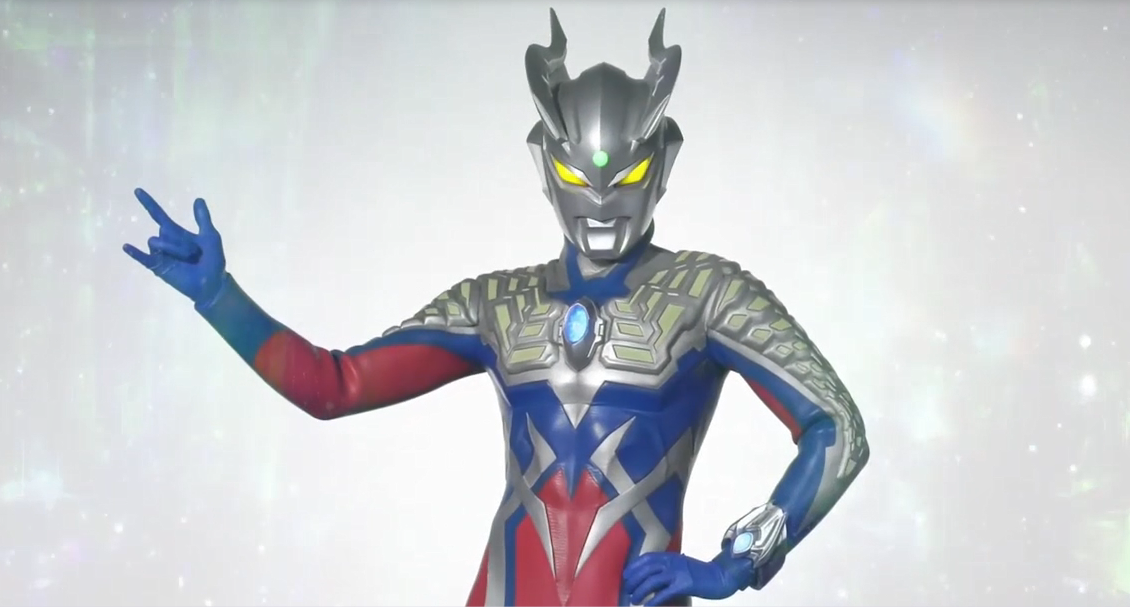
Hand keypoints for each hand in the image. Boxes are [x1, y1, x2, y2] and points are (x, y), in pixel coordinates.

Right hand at [122, 188, 225, 304]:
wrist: (212, 283)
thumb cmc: (213, 260)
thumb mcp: (210, 237)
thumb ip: (203, 219)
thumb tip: (198, 199)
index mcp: (176, 233)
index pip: (159, 215)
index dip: (149, 203)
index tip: (138, 191)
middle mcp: (164, 242)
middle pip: (163, 231)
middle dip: (179, 240)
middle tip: (195, 253)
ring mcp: (159, 255)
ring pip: (157, 243)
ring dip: (173, 249)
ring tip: (187, 260)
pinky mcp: (157, 267)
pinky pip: (143, 258)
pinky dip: (134, 252)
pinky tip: (127, 246)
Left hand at [623, 551, 747, 605]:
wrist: (721, 576)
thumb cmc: (700, 574)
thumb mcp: (682, 565)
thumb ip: (668, 568)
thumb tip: (651, 578)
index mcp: (671, 556)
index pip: (647, 558)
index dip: (634, 567)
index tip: (626, 576)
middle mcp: (672, 562)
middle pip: (646, 569)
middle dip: (634, 580)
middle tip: (628, 591)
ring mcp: (678, 573)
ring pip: (652, 581)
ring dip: (640, 591)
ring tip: (634, 600)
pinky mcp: (684, 585)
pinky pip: (664, 593)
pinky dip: (654, 601)